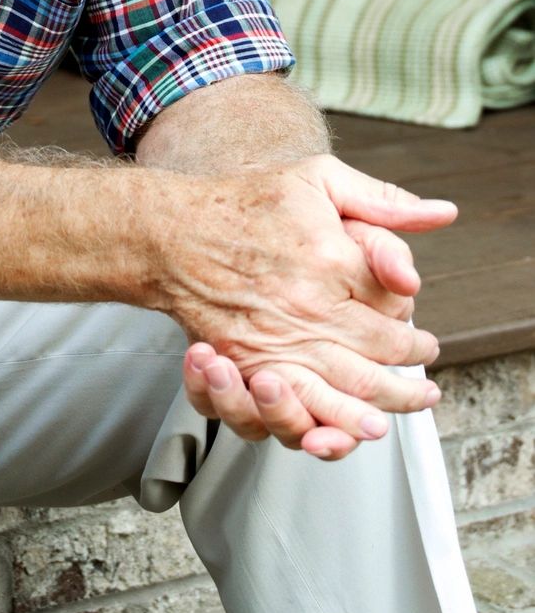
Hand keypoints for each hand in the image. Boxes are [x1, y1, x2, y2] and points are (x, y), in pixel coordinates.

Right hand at [159, 157, 450, 453]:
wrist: (170, 231)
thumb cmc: (243, 203)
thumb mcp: (317, 180)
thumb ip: (381, 200)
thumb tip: (440, 214)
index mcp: (331, 260)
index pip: (398, 306)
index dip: (412, 321)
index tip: (416, 328)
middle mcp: (308, 306)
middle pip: (382, 357)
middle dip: (408, 377)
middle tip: (419, 380)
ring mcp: (275, 339)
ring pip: (345, 394)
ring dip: (376, 411)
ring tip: (387, 418)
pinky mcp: (246, 362)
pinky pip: (291, 407)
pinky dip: (317, 425)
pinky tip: (333, 432)